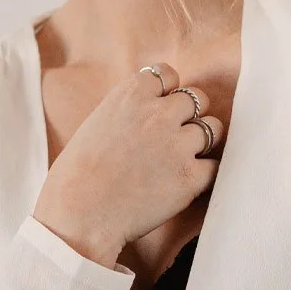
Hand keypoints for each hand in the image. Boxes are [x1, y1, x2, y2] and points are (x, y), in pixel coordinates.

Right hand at [33, 61, 223, 257]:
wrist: (79, 215)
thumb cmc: (77, 176)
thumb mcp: (97, 123)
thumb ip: (128, 111)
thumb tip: (150, 111)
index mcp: (131, 94)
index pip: (168, 74)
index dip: (168, 92)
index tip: (162, 107)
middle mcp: (159, 113)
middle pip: (197, 98)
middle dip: (190, 115)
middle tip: (175, 136)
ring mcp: (178, 144)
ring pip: (213, 128)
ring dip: (202, 141)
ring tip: (182, 159)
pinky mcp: (190, 177)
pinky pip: (214, 165)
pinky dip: (203, 173)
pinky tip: (185, 183)